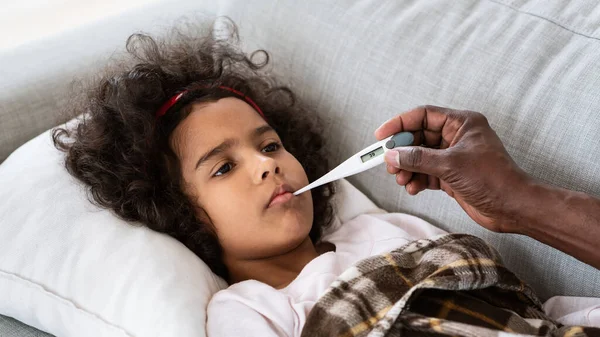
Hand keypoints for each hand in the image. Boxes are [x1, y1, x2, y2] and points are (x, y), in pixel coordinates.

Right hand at [375, 105, 533, 232]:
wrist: (513, 208)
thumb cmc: (492, 179)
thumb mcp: (450, 165)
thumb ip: (418, 159)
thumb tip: (392, 155)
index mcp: (462, 123)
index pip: (423, 115)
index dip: (400, 124)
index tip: (381, 135)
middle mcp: (456, 137)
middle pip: (418, 137)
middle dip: (402, 151)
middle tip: (389, 164)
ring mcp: (453, 157)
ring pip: (420, 157)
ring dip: (408, 169)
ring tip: (402, 180)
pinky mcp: (451, 175)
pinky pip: (426, 173)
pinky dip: (417, 180)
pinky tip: (413, 188)